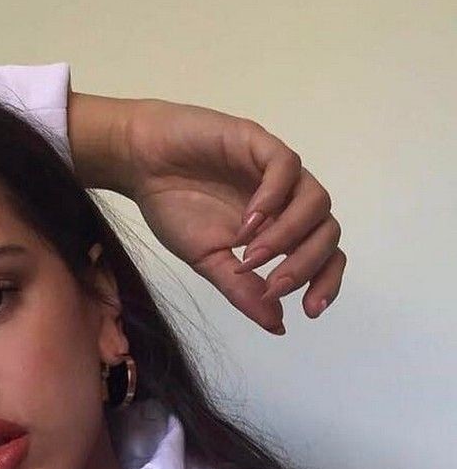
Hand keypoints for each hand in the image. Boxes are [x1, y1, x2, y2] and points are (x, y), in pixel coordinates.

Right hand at [118, 97, 345, 334]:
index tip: (308, 311)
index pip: (323, 255)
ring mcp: (276, 172)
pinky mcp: (260, 143)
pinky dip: (273, 198)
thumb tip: (277, 325)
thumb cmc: (174, 208)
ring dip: (289, 235)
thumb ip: (243, 291)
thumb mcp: (208, 262)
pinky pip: (286, 167)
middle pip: (327, 232)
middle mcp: (287, 201)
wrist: (142, 164)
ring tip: (251, 254)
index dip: (326, 282)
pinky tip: (247, 221)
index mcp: (280, 230)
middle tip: (273, 286)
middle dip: (305, 266)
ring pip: (316, 201)